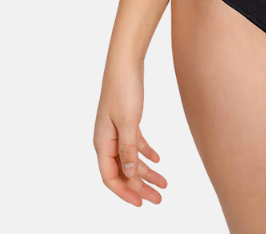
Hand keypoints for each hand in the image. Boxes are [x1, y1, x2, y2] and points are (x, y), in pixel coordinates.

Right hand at [94, 60, 166, 206]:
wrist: (125, 62)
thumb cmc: (124, 89)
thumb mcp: (128, 121)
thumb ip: (128, 148)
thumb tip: (128, 174)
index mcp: (102, 143)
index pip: (111, 178)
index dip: (125, 192)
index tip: (141, 203)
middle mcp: (106, 140)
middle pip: (123, 171)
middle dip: (140, 186)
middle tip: (159, 199)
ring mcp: (116, 131)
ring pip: (130, 159)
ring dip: (146, 171)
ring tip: (164, 183)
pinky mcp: (126, 121)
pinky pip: (135, 143)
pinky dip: (146, 152)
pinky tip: (158, 159)